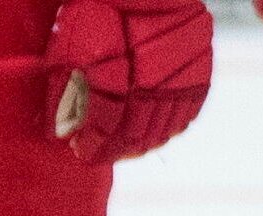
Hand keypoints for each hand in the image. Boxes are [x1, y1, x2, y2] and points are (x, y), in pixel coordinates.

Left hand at [47, 0, 212, 163]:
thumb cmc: (100, 5)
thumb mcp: (69, 40)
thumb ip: (63, 86)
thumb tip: (60, 131)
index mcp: (120, 68)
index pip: (108, 124)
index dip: (95, 144)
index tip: (83, 151)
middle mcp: (156, 73)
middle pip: (137, 131)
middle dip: (117, 149)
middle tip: (102, 154)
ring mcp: (183, 72)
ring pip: (165, 125)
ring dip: (143, 143)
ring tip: (125, 148)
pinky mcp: (202, 67)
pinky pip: (189, 110)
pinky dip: (170, 127)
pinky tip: (154, 133)